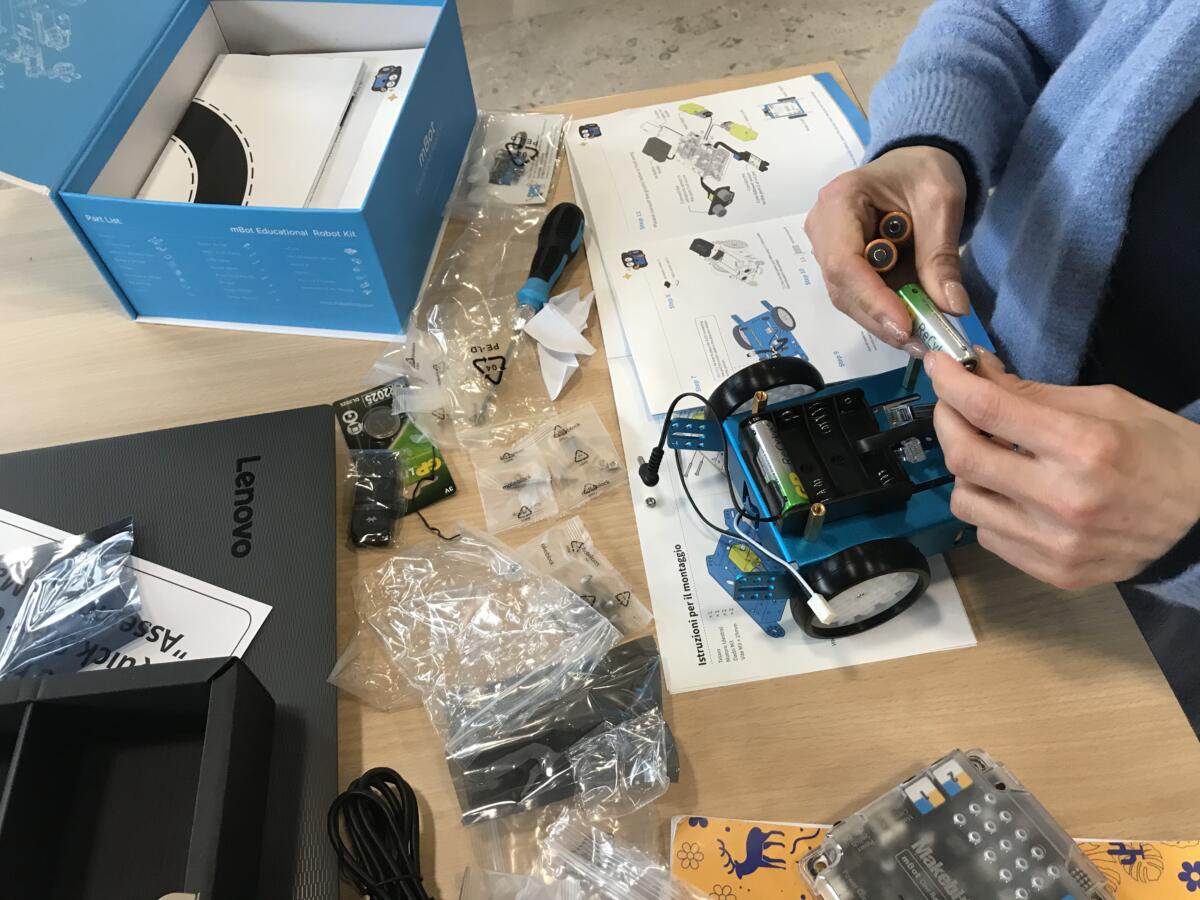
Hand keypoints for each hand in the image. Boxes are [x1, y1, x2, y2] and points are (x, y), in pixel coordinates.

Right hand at [805, 146, 968, 353]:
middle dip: (881, 318)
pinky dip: (886, 313)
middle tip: (921, 343)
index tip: (905, 325)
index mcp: (839, 201)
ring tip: (922, 338)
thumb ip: (941, 254)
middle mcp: (822, 229)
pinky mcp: (842, 267)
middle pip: (842, 288)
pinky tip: (913, 324)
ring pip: (849, 299)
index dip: (872, 299)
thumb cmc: (925, 171)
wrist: (916, 165)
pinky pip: (859, 298)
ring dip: (884, 321)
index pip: (843, 262)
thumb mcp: (941, 202)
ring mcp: (828, 250)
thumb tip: (951, 306)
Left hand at [926, 348, 1199, 588]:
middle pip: (965, 458)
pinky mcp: (1054, 572)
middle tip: (952, 405)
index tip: (937, 366)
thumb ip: (1034, 394)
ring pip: (965, 502)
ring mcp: (1057, 543)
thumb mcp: (1107, 404)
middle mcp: (1065, 500)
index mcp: (1084, 446)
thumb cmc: (1161, 450)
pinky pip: (988, 536)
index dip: (952, 383)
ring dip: (966, 471)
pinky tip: (1014, 494)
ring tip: (991, 456)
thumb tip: (977, 373)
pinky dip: (990, 508)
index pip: (991, 409)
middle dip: (947, 421)